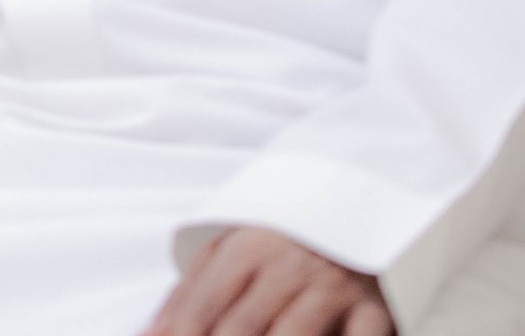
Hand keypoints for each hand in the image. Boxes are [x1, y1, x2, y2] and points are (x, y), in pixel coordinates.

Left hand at [144, 228, 391, 335]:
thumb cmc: (278, 243)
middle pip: (244, 326)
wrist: (355, 202)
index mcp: (244, 249)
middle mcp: (287, 265)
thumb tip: (148, 335)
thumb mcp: (231, 252)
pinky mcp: (375, 307)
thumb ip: (189, 295)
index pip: (203, 304)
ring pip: (295, 334)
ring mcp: (333, 286)